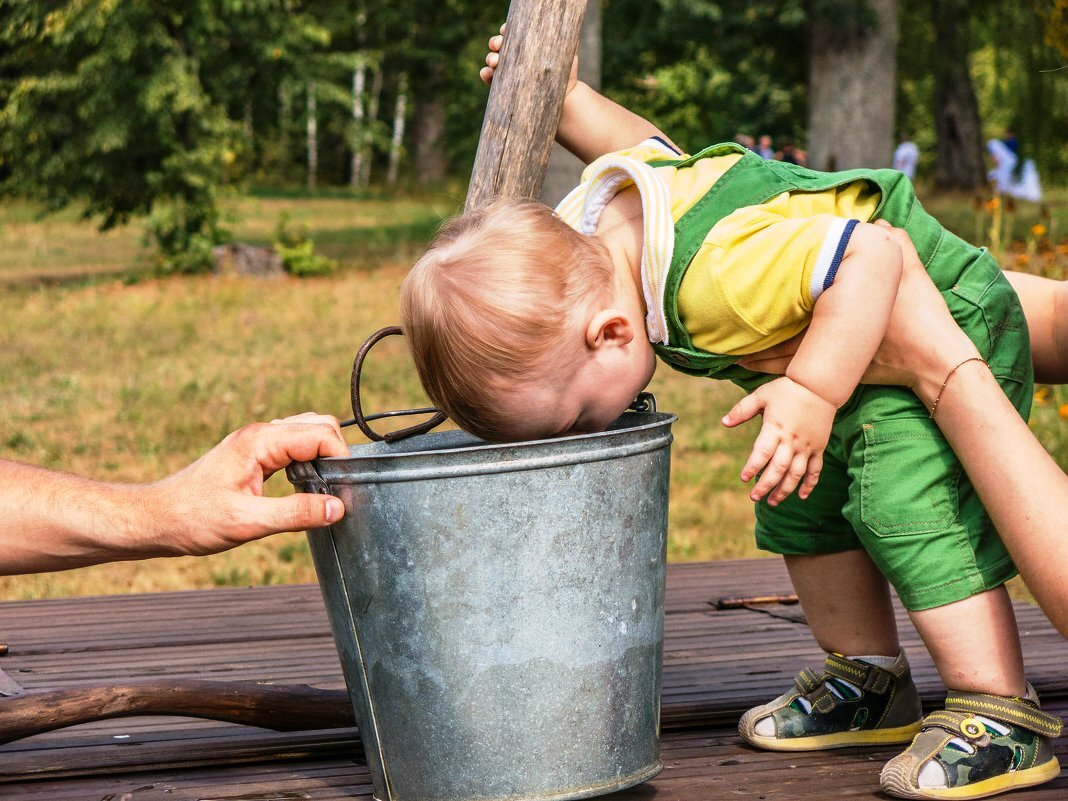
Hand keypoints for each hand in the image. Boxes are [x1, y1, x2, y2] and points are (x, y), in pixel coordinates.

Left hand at [145, 412, 348, 556]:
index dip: (340, 459)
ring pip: (306, 433)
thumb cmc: (193, 518)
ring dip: (321, 456)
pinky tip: (303, 487)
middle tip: (335, 489)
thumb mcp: (247, 522)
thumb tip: (337, 508)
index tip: (344, 489)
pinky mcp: (253, 454)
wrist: (156, 519)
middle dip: (336, 453)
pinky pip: (292, 446)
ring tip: (321, 489)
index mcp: (261, 441)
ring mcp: (256, 442)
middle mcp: (261, 434)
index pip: (321, 434)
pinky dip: (307, 461)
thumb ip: (296, 514)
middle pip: (319, 425)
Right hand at [479, 23, 578, 95]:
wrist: (562, 100)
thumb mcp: (567, 56)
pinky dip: (485, 74)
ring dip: (490, 58)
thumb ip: (566, 42)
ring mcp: (508, 72)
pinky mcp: (504, 87)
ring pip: (493, 60)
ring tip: (494, 62)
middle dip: (495, 42)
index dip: (505, 30)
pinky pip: (490, 78)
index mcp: (526, 45)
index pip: (512, 33)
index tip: (504, 30)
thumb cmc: (565, 75)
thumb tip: (571, 32)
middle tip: (498, 45)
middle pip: (499, 44)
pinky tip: (486, 74)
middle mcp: (516, 57)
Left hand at [721, 377, 835, 504]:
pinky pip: (815, 469)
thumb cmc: (787, 389)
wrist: (820, 385)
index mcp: (775, 428)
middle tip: (754, 498)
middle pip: (778, 468)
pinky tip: (801, 496)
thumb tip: (723, 422)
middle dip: (766, 485)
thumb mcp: (761, 395)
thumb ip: (742, 410)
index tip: (743, 478)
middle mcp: (792, 440)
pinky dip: (810, 484)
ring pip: (796, 473)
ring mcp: (807, 446)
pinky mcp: (819, 447)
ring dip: (785, 490)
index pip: (762, 453)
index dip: (753, 467)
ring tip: (773, 502)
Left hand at [739, 220, 977, 393]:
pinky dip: (786, 376)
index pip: (791, 316)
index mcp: (839, 314)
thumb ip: (892, 239)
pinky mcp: (847, 378)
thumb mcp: (910, 269)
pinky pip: (807, 379)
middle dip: (756, 345)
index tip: (739, 313)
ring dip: (766, 363)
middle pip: (783, 345)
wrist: (936, 361)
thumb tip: (875, 221)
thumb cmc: (920, 314)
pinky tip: (770, 378)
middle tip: (728, 346)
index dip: (765, 315)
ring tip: (739, 361)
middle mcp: (832, 341)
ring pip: (791, 365)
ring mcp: (839, 363)